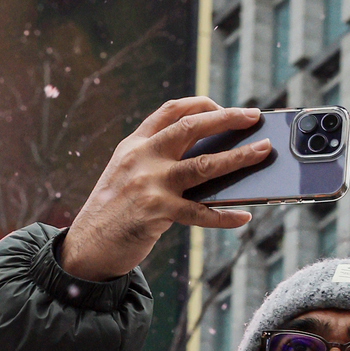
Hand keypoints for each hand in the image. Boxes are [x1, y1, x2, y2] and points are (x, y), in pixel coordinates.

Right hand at [60, 98, 270, 280]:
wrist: (87, 246)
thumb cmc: (114, 210)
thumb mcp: (128, 174)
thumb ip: (159, 161)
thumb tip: (213, 158)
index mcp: (135, 145)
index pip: (170, 111)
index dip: (200, 104)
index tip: (223, 106)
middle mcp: (142, 158)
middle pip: (191, 128)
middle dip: (226, 118)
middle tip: (253, 115)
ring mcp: (150, 184)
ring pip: (204, 165)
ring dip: (239, 157)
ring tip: (263, 150)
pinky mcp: (157, 212)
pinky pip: (201, 212)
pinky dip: (225, 216)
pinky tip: (242, 216)